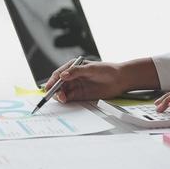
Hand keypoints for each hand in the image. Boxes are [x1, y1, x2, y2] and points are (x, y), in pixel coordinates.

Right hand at [45, 58, 159, 102]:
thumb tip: (63, 75)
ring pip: (62, 92)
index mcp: (73, 67)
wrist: (120, 80)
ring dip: (60, 95)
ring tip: (63, 99)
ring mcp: (76, 86)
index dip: (52, 80)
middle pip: (59, 84)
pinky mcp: (80, 95)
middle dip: (55, 90)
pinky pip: (69, 98)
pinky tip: (65, 101)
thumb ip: (77, 71)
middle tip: (57, 95)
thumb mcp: (91, 68)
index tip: (48, 87)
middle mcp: (73, 77)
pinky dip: (65, 100)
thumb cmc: (107, 70)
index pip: (59, 74)